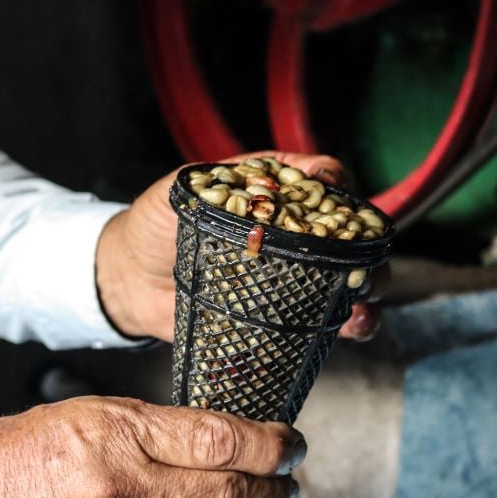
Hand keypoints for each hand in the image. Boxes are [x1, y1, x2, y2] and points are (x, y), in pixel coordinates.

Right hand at [0, 396, 304, 497]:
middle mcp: (120, 494)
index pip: (225, 441)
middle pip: (232, 494)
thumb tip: (229, 442)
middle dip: (277, 490)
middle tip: (291, 484)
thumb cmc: (12, 465)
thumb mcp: (87, 419)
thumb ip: (158, 429)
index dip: (274, 445)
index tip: (290, 446)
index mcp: (115, 437)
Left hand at [95, 152, 386, 341]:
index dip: (351, 204)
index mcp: (280, 200)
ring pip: (349, 283)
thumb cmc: (157, 224)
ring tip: (362, 302)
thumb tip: (300, 170)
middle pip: (353, 242)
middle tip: (367, 268)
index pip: (332, 194)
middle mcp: (295, 239)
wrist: (125, 280)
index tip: (353, 216)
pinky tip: (352, 327)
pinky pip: (325, 324)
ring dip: (368, 292)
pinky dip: (348, 327)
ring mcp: (292, 280)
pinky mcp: (282, 319)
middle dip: (370, 254)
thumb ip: (240, 172)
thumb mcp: (192, 185)